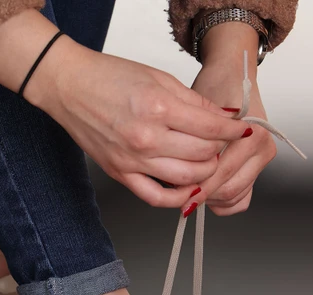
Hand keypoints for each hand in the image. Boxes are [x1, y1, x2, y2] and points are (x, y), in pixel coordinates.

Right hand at [30, 37, 252, 209]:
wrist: (69, 87)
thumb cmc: (109, 77)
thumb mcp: (158, 78)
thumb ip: (194, 102)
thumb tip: (224, 119)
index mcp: (159, 108)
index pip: (212, 129)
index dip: (234, 132)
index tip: (243, 131)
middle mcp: (147, 138)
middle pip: (203, 156)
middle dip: (221, 151)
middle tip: (222, 144)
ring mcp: (133, 160)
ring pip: (186, 180)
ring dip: (205, 174)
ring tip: (206, 162)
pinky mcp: (121, 174)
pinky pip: (156, 198)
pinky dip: (178, 199)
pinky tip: (188, 190)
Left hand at [186, 49, 276, 215]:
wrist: (233, 75)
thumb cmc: (214, 88)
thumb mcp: (197, 112)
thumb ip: (191, 144)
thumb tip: (175, 179)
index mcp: (251, 134)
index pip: (220, 172)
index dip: (196, 186)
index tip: (176, 192)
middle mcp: (262, 147)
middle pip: (228, 189)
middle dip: (203, 195)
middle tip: (181, 193)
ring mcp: (263, 158)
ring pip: (235, 197)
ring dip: (211, 200)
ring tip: (192, 191)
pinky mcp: (259, 167)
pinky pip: (242, 198)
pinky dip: (224, 202)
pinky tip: (208, 194)